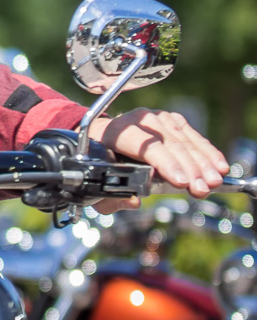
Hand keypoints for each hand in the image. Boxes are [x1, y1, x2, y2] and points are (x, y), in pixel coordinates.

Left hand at [89, 108, 227, 210]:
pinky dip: (207, 152)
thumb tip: (134, 202)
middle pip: (169, 144)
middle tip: (202, 189)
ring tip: (213, 182)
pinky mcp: (172, 119)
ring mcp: (157, 117)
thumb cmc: (103, 162)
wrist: (103, 136)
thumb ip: (111, 198)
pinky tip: (218, 167)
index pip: (145, 146)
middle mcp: (137, 120)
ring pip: (184, 140)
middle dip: (189, 169)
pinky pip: (193, 137)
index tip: (182, 182)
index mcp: (114, 133)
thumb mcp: (100, 182)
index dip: (166, 163)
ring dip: (202, 163)